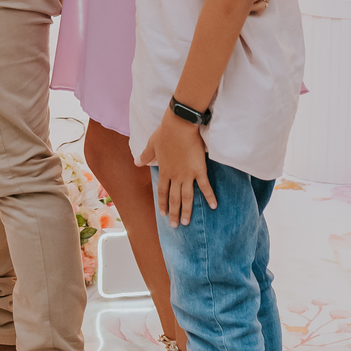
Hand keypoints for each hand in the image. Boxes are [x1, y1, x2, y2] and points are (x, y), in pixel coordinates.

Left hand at [138, 109, 216, 227]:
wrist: (180, 125)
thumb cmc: (165, 133)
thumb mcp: (152, 144)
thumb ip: (145, 156)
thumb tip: (136, 163)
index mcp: (164, 171)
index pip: (162, 192)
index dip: (162, 204)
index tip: (163, 214)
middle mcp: (175, 176)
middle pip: (174, 199)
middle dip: (174, 213)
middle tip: (175, 225)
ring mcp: (188, 175)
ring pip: (187, 197)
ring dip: (187, 211)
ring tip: (187, 223)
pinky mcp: (200, 170)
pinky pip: (205, 186)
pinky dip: (210, 197)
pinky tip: (214, 206)